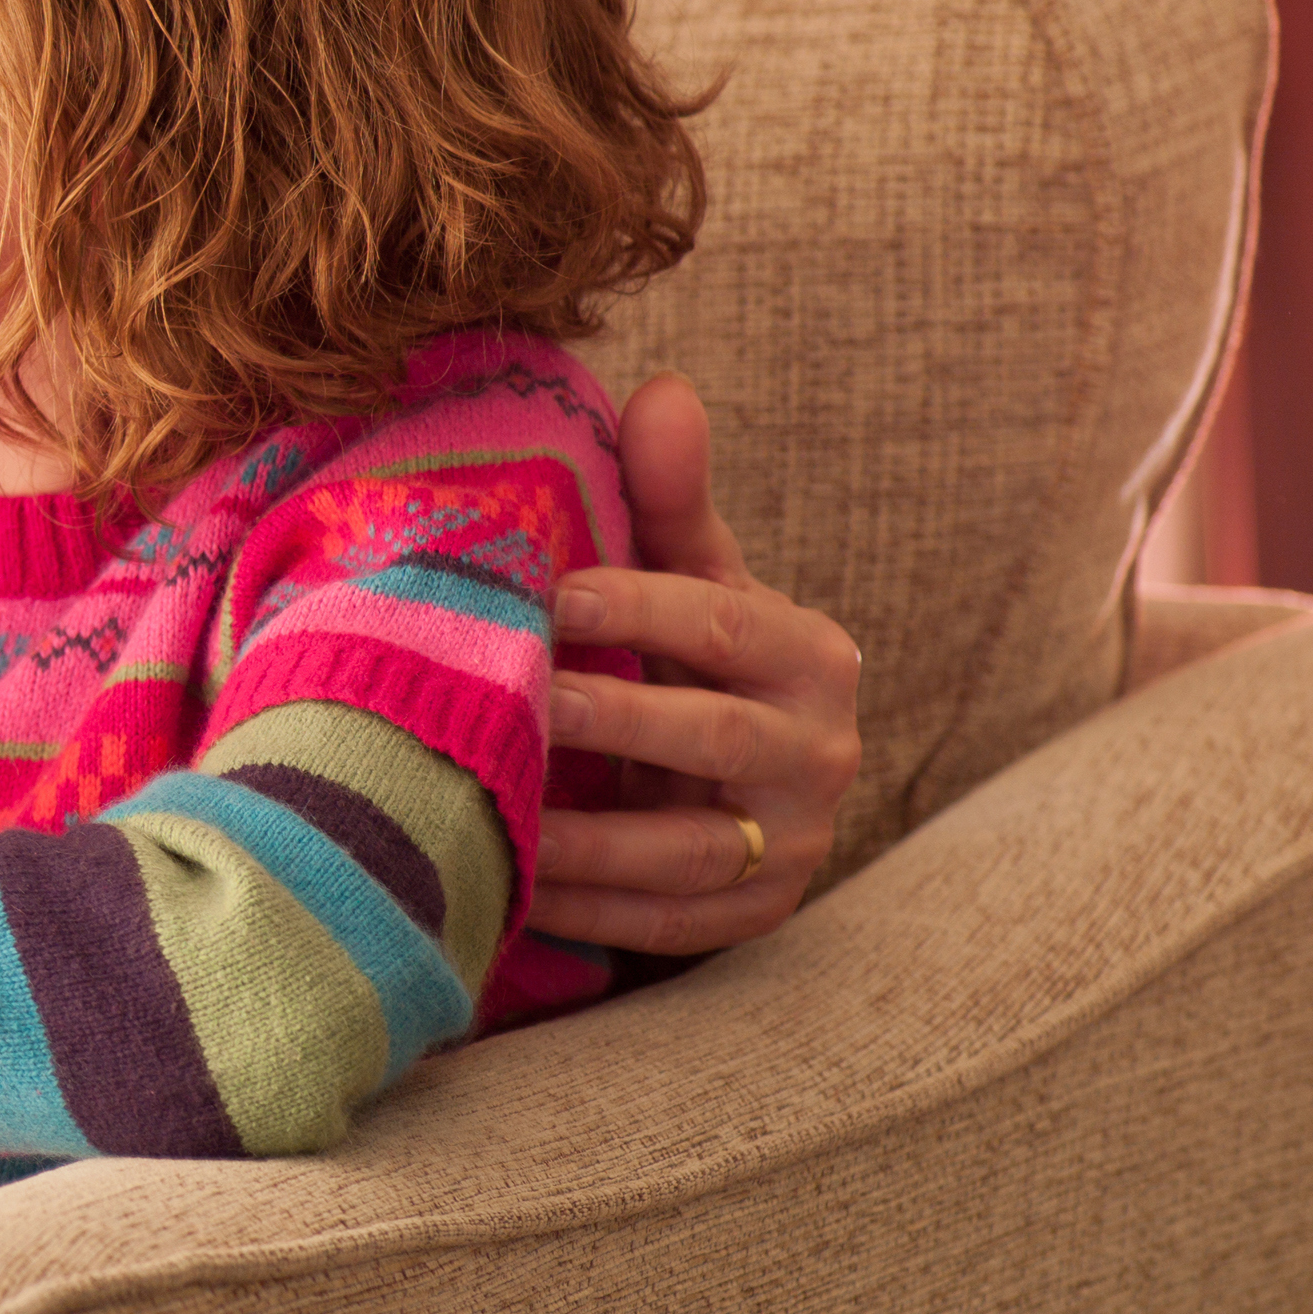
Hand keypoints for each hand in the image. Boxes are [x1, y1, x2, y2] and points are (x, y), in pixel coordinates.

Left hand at [537, 374, 864, 954]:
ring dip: (586, 838)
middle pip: (710, 736)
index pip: (723, 623)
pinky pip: (666, 923)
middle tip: (519, 699)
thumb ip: (670, 498)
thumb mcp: (695, 579)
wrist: (743, 777)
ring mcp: (791, 844)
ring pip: (685, 849)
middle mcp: (820, 751)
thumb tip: (661, 390)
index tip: (545, 593)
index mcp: (810, 655)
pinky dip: (586, 910)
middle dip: (613, 719)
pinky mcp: (754, 915)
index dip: (636, 607)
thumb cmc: (697, 655)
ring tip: (491, 810)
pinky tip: (507, 885)